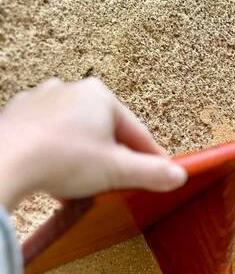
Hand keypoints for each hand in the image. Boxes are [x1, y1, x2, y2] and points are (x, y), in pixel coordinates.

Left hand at [0, 77, 186, 210]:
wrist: (5, 163)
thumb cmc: (62, 160)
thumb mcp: (118, 171)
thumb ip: (152, 173)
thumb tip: (177, 175)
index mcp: (100, 96)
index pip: (137, 132)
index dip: (151, 157)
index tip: (160, 173)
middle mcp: (69, 90)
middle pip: (104, 131)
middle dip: (112, 158)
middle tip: (116, 183)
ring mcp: (40, 101)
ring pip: (74, 133)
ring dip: (82, 156)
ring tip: (82, 183)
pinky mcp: (16, 117)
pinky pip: (46, 137)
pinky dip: (54, 154)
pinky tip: (54, 176)